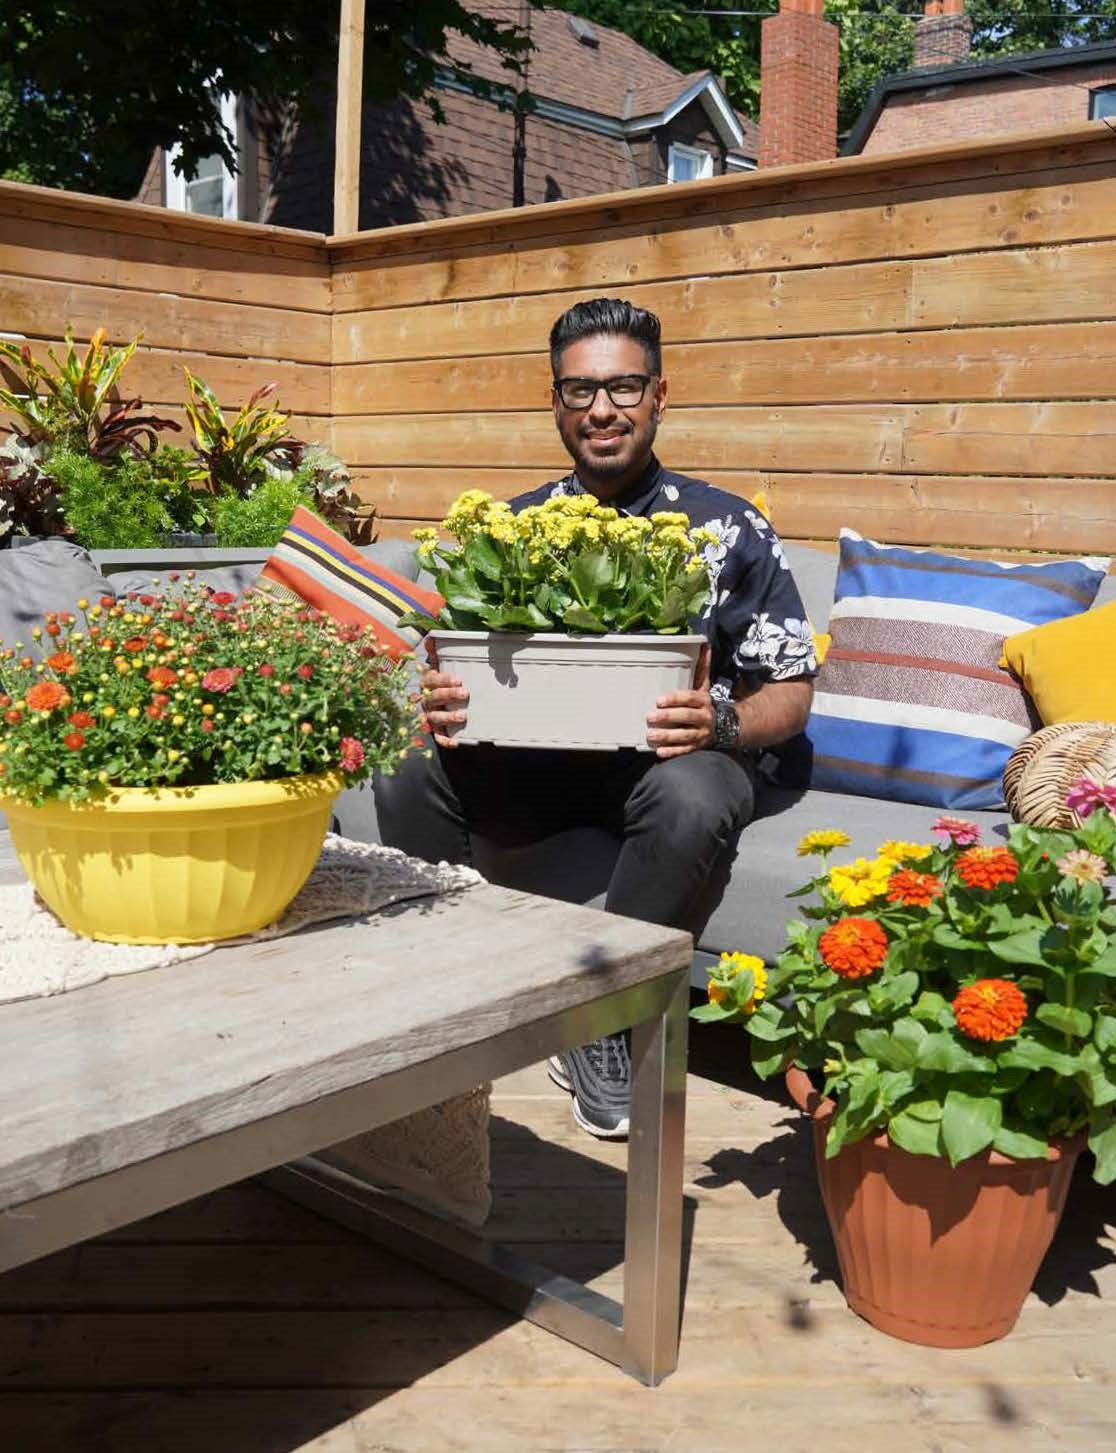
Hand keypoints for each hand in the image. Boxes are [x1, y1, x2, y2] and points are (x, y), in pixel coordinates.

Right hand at [419, 638, 468, 748]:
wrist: (434, 703)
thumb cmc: (440, 682)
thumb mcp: (438, 665)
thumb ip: (436, 651)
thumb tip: (431, 638)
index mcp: (426, 683)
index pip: (431, 680)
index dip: (444, 680)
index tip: (459, 680)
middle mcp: (425, 699)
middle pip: (433, 697)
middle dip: (448, 695)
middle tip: (465, 693)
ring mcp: (428, 715)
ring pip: (434, 717)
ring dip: (448, 716)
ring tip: (462, 716)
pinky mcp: (433, 729)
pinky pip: (437, 736)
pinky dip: (445, 740)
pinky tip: (455, 742)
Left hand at [645, 642, 716, 758]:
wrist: (727, 726)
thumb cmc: (706, 704)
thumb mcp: (705, 686)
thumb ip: (701, 668)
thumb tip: (704, 644)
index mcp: (704, 700)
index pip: (689, 698)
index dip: (674, 699)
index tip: (659, 700)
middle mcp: (704, 717)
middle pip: (686, 716)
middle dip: (668, 717)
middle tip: (650, 716)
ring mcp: (701, 733)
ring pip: (685, 735)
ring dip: (667, 736)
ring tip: (651, 735)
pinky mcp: (698, 746)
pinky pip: (685, 750)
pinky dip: (673, 752)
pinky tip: (660, 752)